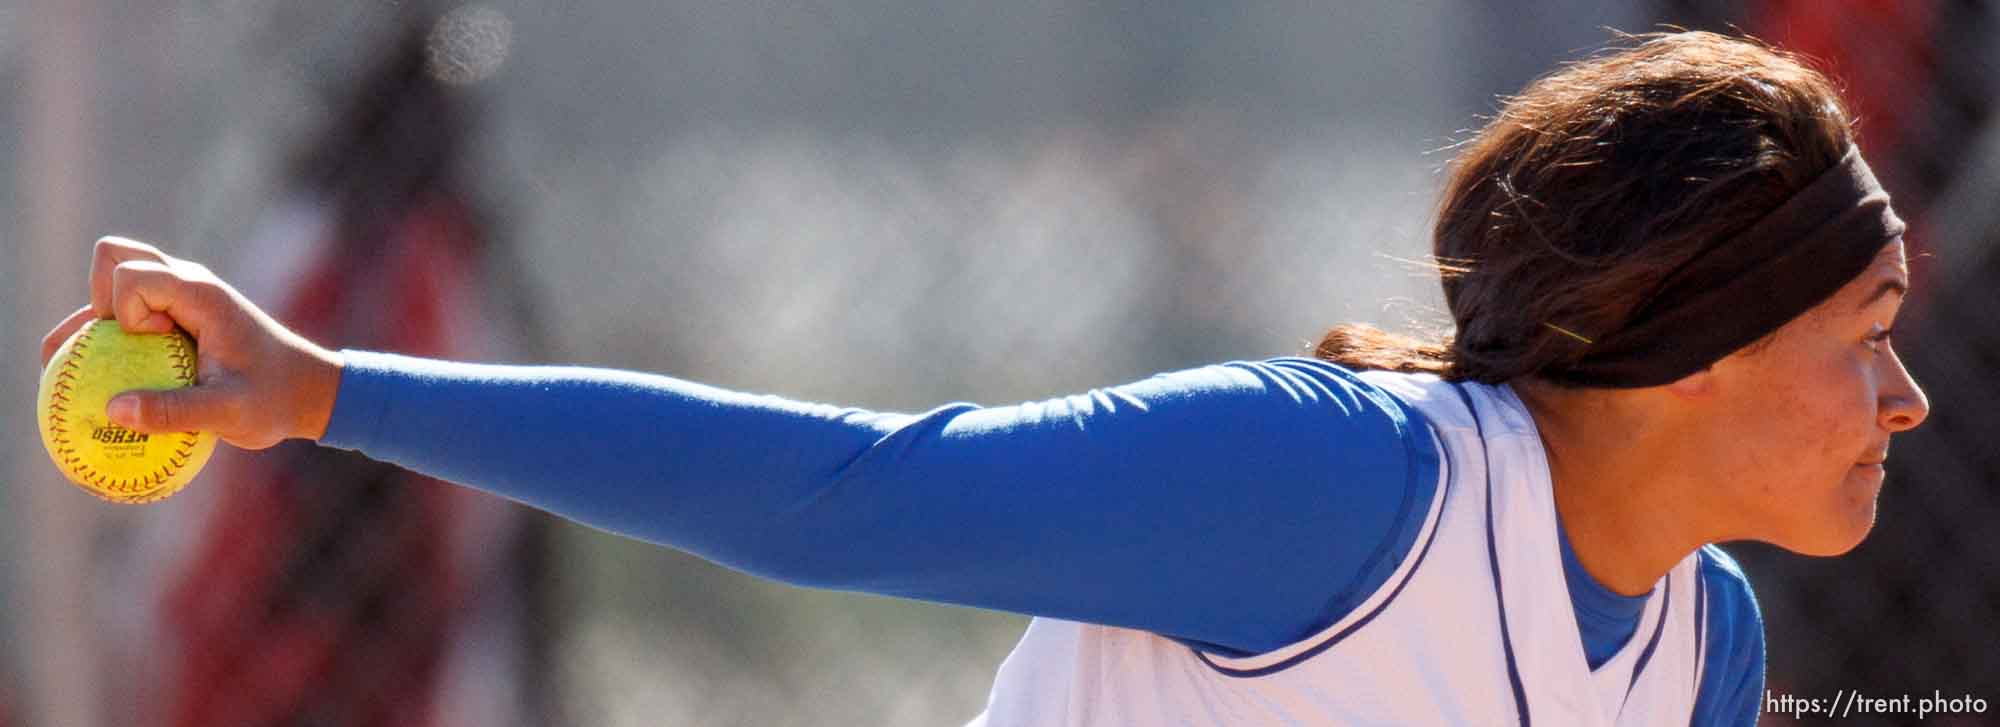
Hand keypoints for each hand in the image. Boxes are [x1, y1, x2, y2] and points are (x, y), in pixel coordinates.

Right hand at [39, 236, 344, 448]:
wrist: (309, 393)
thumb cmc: (276, 400)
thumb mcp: (231, 413)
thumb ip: (176, 412)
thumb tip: (112, 410)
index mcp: (200, 292)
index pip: (130, 275)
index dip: (126, 311)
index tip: (156, 344)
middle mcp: (186, 283)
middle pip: (114, 256)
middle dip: (96, 297)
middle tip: (109, 346)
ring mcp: (180, 297)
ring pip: (115, 279)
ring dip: (93, 317)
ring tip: (73, 367)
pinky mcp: (178, 316)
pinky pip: (129, 311)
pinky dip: (106, 337)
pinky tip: (94, 382)